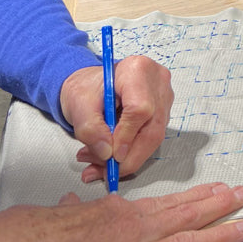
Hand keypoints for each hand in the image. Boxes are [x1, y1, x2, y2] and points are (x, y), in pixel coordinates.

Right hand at [0, 183, 242, 241]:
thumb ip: (77, 212)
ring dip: (219, 235)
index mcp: (118, 213)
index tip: (224, 189)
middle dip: (220, 206)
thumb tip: (75, 203)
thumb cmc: (28, 238)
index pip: (170, 202)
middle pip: (186, 217)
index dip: (200, 196)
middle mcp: (131, 231)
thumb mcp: (58, 214)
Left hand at [60, 55, 173, 182]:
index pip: (140, 109)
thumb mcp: (78, 105)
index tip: (108, 156)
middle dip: (127, 157)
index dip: (126, 136)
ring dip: (128, 159)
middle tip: (101, 171)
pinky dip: (132, 154)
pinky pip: (152, 138)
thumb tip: (106, 153)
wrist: (92, 85)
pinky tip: (111, 158)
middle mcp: (157, 81)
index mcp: (137, 70)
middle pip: (152, 128)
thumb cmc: (86, 89)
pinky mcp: (163, 110)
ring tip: (98, 166)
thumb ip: (90, 129)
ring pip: (154, 137)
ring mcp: (164, 96)